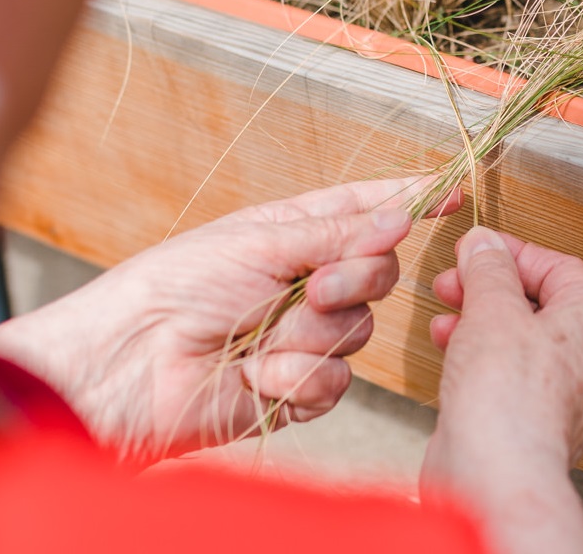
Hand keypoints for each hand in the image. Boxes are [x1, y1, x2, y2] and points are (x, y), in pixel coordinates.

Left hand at [0, 178, 458, 466]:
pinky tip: (255, 377)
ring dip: (314, 333)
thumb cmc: (176, 288)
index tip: (452, 190)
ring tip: (265, 338)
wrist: (131, 366)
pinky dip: (298, 379)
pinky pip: (334, 383)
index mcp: (288, 234)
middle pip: (376, 273)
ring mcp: (300, 339)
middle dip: (355, 278)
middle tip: (315, 287)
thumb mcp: (261, 241)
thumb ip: (338, 232)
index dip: (407, 200)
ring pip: (358, 331)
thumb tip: (401, 215)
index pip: (361, 211)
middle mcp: (301, 283)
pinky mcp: (295, 391)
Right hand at [421, 226, 582, 553]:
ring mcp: (567, 393)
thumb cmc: (509, 399)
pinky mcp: (536, 418)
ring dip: (479, 319)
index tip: (477, 249)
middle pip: (541, 301)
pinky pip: (512, 371)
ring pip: (522, 337)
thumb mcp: (493, 309)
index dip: (513, 253)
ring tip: (446, 316)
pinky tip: (449, 348)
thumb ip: (489, 269)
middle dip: (490, 288)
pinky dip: (481, 354)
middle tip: (455, 281)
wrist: (495, 475)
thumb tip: (485, 244)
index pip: (561, 266)